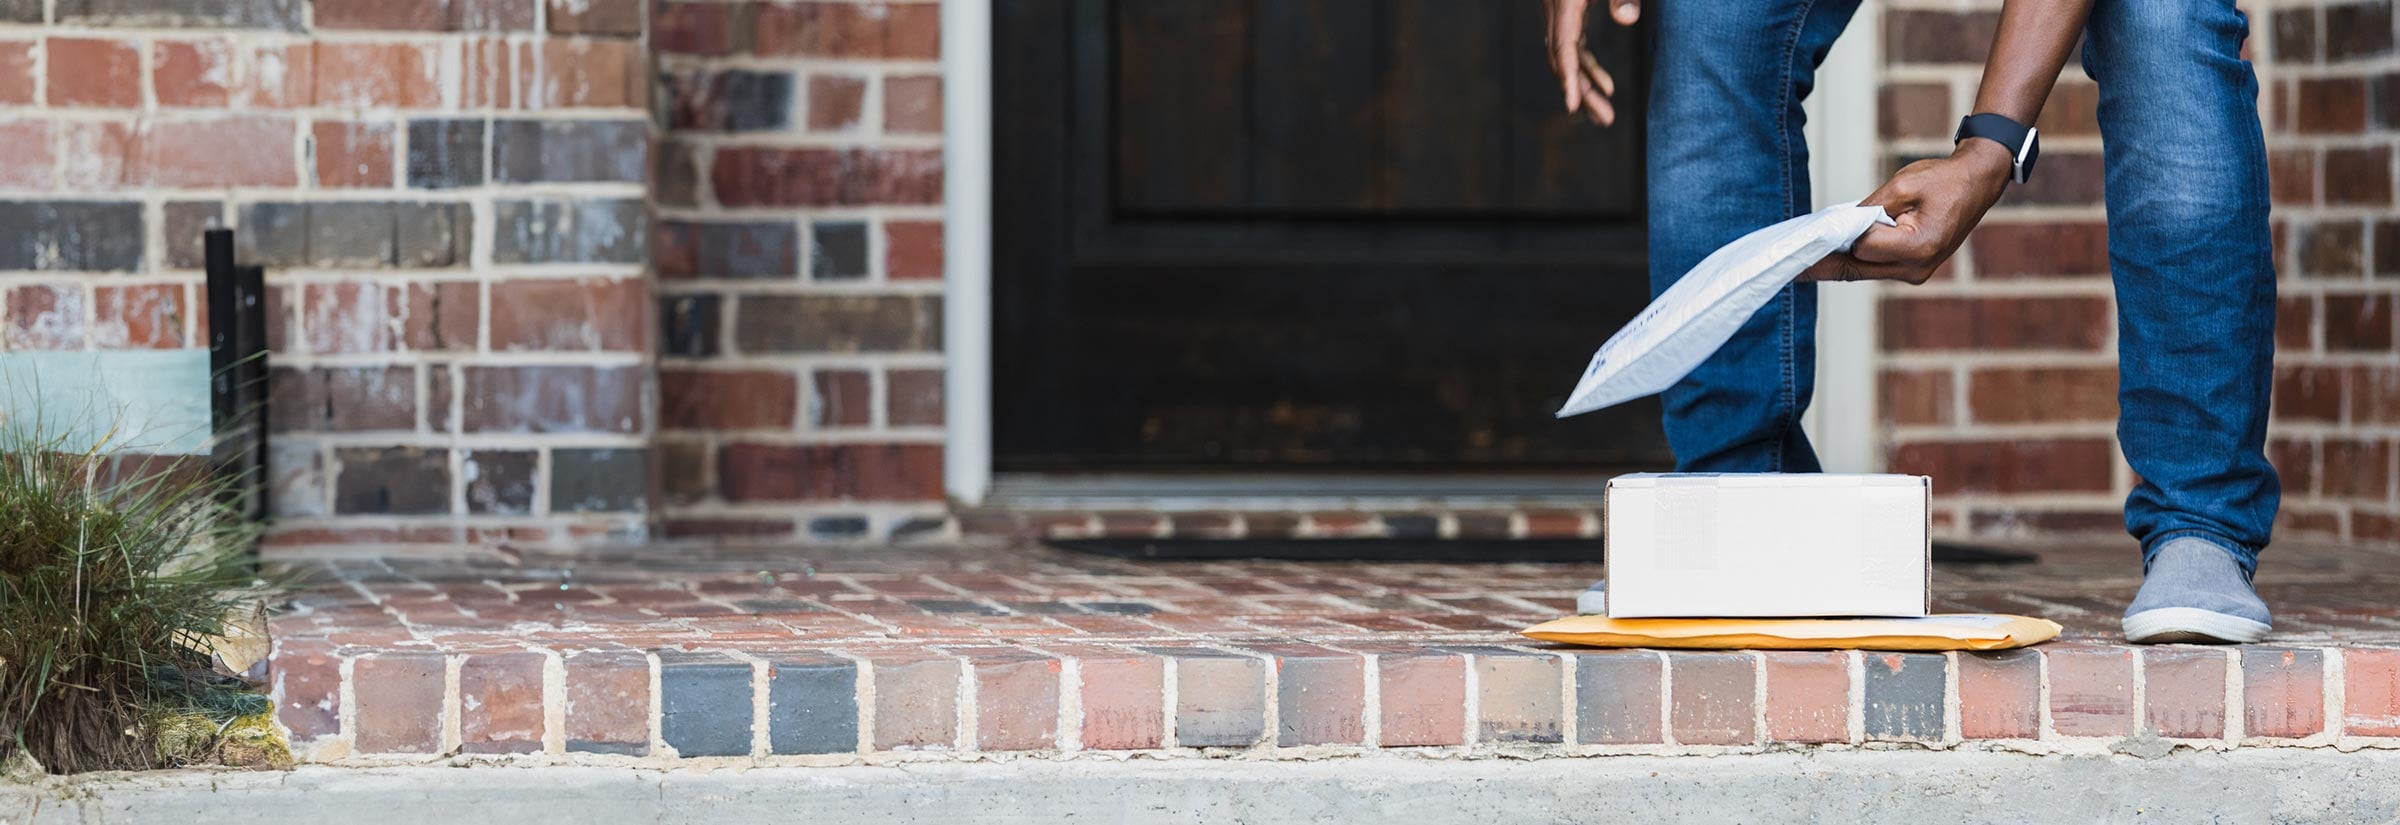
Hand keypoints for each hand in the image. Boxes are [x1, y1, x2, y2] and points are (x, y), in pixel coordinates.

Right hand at [1546, 0, 1639, 125]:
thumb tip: (1628, 19)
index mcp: (1564, 3)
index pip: (1562, 47)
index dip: (1567, 78)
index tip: (1573, 106)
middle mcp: (1555, 12)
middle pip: (1562, 59)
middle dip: (1581, 92)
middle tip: (1606, 119)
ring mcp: (1559, 15)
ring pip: (1566, 58)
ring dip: (1584, 86)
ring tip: (1603, 115)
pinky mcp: (1568, 15)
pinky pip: (1574, 48)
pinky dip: (1587, 68)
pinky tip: (1604, 87)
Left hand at [1800, 139, 2015, 283]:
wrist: (1976, 183)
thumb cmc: (1942, 179)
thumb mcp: (1902, 185)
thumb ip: (1869, 208)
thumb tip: (1839, 227)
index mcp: (1919, 247)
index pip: (1862, 248)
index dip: (1843, 236)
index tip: (1819, 232)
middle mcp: (1917, 269)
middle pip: (1857, 268)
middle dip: (1826, 262)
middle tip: (1790, 267)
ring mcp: (1916, 273)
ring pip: (1863, 271)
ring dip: (1839, 261)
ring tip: (1807, 258)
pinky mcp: (1913, 271)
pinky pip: (1874, 267)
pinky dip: (1856, 259)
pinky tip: (1834, 253)